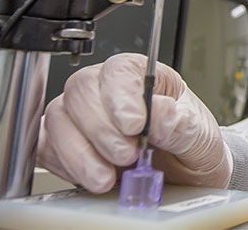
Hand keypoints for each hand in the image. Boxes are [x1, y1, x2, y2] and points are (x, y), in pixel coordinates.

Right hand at [38, 53, 231, 192]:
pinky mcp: (67, 146)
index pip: (120, 69)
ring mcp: (84, 117)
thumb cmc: (191, 143)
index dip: (121, 94)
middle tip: (126, 154)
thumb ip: (181, 124)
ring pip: (59, 118)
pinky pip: (46, 148)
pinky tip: (92, 177)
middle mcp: (108, 91)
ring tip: (108, 176)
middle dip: (101, 127)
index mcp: (145, 76)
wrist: (187, 176)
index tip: (134, 124)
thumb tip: (158, 114)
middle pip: (82, 90)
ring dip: (80, 152)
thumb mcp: (200, 134)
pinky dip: (66, 166)